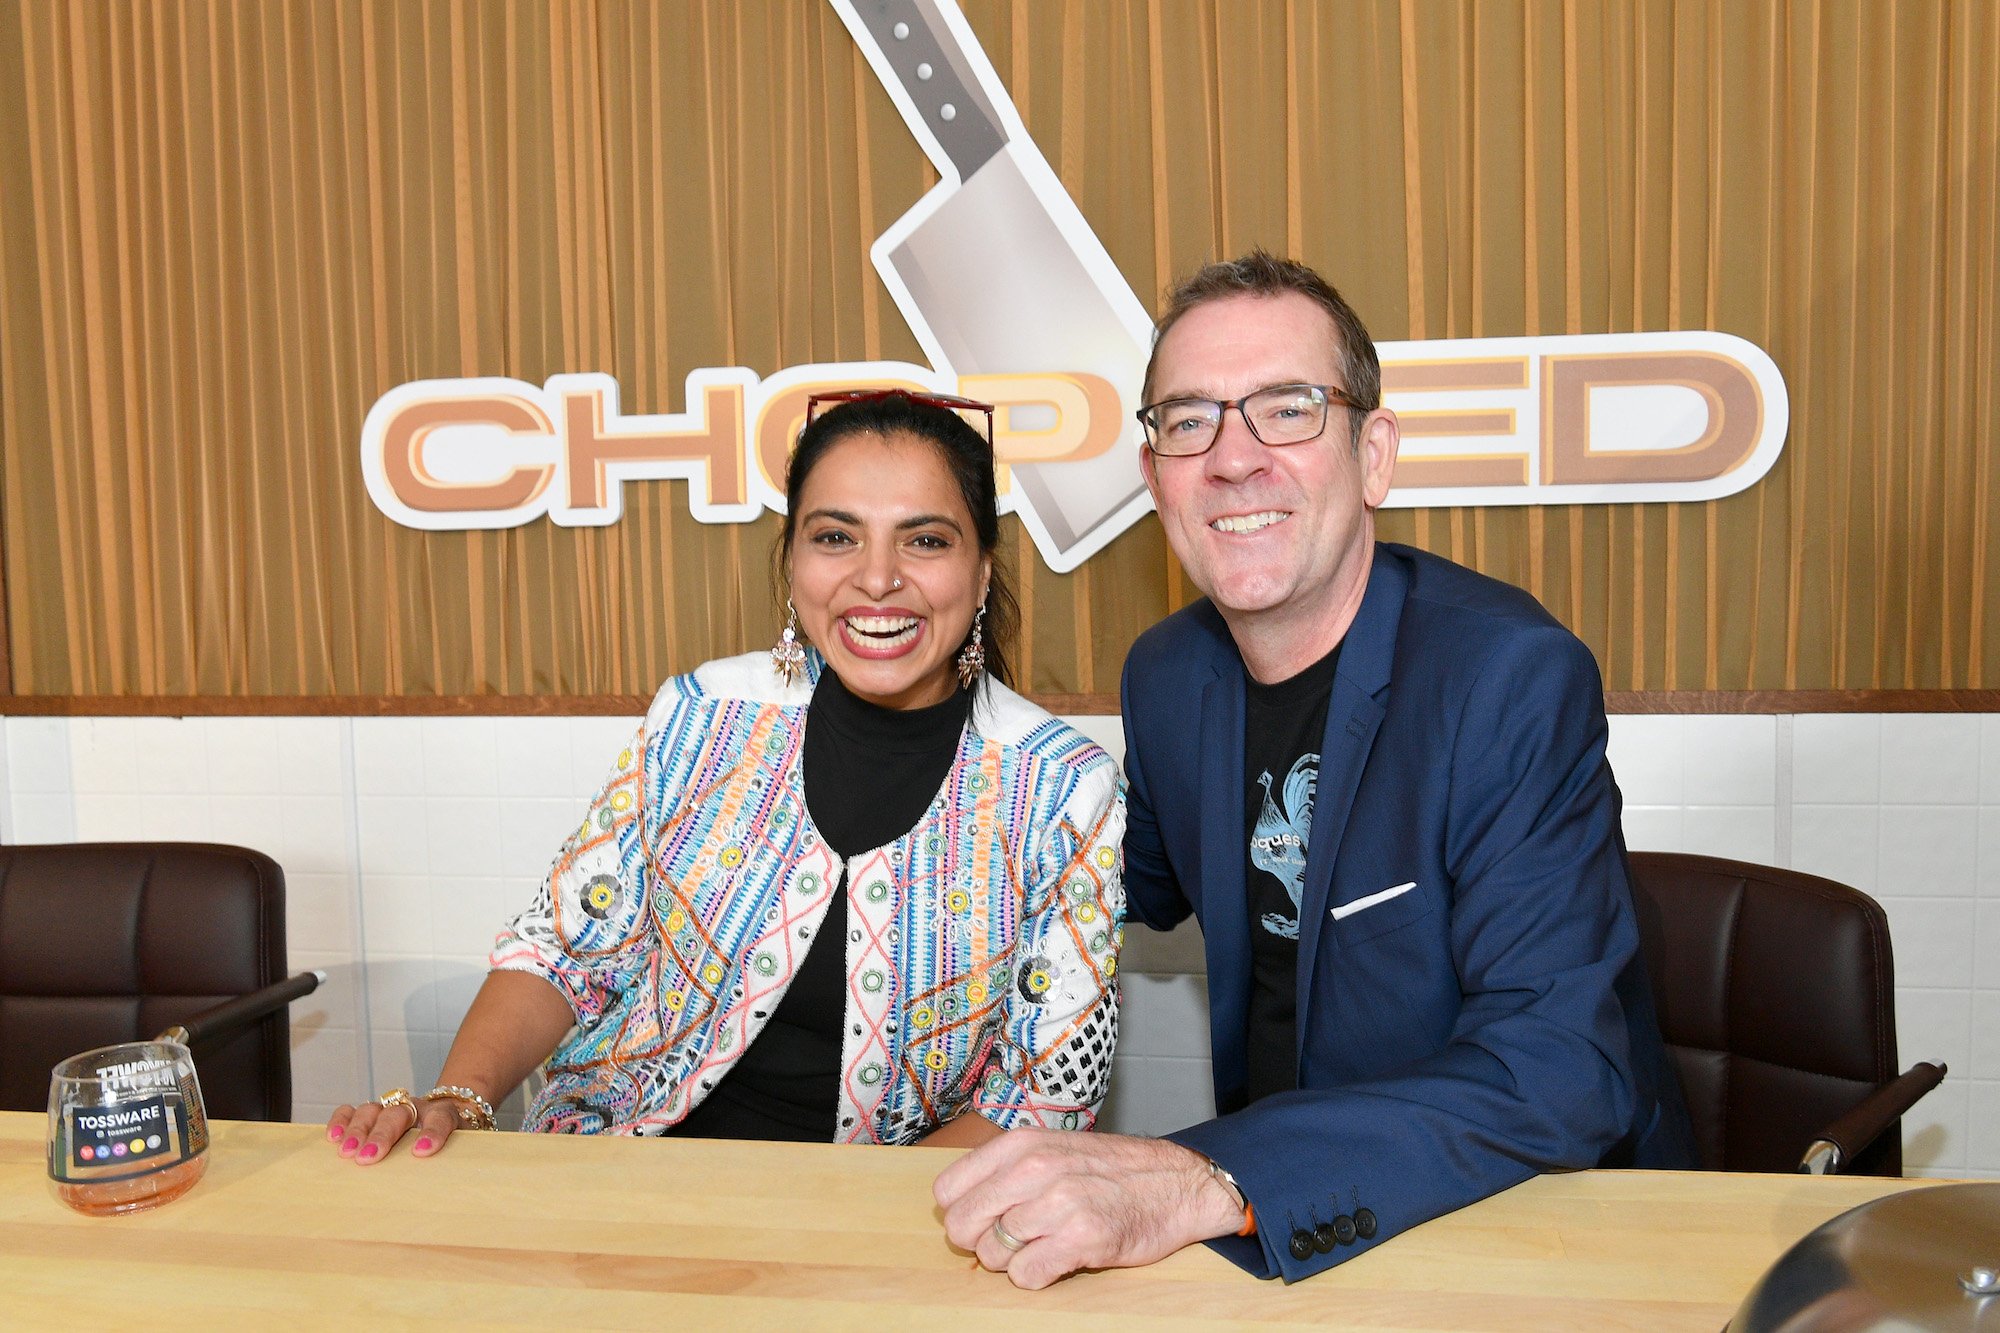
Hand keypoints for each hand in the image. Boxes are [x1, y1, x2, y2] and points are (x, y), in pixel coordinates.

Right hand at [325, 1094, 466, 1165]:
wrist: (442, 1119)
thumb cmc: (446, 1143)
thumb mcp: (456, 1152)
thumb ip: (451, 1162)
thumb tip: (442, 1198)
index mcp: (442, 1115)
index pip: (441, 1119)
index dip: (432, 1133)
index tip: (422, 1151)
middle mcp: (414, 1107)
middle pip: (398, 1114)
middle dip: (382, 1135)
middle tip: (368, 1157)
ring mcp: (390, 1107)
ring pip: (372, 1110)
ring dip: (358, 1130)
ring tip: (346, 1153)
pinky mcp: (371, 1113)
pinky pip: (352, 1111)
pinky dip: (341, 1121)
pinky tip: (332, 1138)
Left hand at [933, 1129, 1244, 1288]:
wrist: (1176, 1182)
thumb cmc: (1109, 1171)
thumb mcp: (1052, 1150)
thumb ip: (1006, 1171)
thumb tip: (957, 1206)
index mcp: (1021, 1144)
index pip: (948, 1190)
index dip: (961, 1212)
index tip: (985, 1219)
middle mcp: (1035, 1168)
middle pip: (962, 1225)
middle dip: (980, 1241)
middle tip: (1010, 1241)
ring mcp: (1059, 1202)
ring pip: (992, 1253)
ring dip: (1012, 1261)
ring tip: (1043, 1247)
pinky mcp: (1082, 1237)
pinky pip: (1026, 1275)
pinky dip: (1036, 1277)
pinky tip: (1058, 1261)